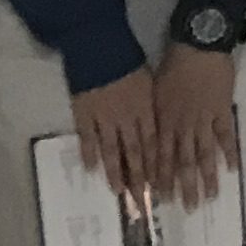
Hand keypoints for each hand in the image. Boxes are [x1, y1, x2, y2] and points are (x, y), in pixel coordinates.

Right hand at [70, 68, 160, 208]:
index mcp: (146, 109)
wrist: (100, 45)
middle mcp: (127, 118)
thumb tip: (161, 126)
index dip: (156, 166)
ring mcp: (104, 118)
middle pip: (134, 154)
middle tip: (142, 200)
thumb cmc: (129, 60)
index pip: (153, 144)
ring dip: (115, 172)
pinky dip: (89, 154)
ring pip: (111, 151)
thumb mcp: (149, 82)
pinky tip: (91, 169)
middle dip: (139, 179)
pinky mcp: (84, 114)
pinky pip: (87, 138)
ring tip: (119, 192)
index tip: (160, 186)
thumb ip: (153, 106)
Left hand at [153, 42, 239, 206]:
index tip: (161, 198)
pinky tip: (232, 170)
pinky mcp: (223, 111)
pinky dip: (230, 152)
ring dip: (207, 176)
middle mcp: (184, 125)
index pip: (161, 156)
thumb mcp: (154, 91)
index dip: (161, 178)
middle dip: (185, 186)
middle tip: (188, 208)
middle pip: (183, 161)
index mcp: (164, 120)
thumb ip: (154, 116)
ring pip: (205, 154)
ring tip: (210, 197)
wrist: (198, 46)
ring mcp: (205, 120)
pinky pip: (227, 136)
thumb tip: (148, 136)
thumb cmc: (172, 65)